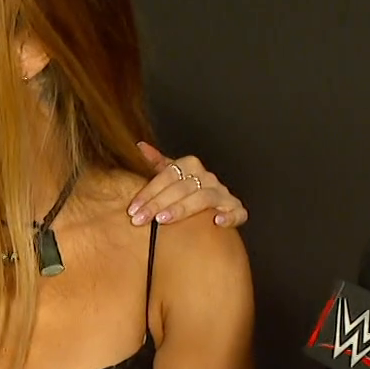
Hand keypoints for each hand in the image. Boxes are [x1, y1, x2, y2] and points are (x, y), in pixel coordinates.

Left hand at [127, 142, 249, 228]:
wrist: (212, 206)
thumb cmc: (186, 191)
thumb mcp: (171, 175)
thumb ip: (157, 163)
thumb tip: (140, 146)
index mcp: (191, 166)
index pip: (167, 176)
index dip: (149, 192)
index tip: (133, 208)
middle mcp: (207, 177)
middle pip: (181, 188)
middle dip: (158, 204)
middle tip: (140, 219)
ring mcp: (223, 193)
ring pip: (203, 198)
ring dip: (183, 208)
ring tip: (163, 220)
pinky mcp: (236, 209)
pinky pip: (237, 212)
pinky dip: (229, 216)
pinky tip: (217, 222)